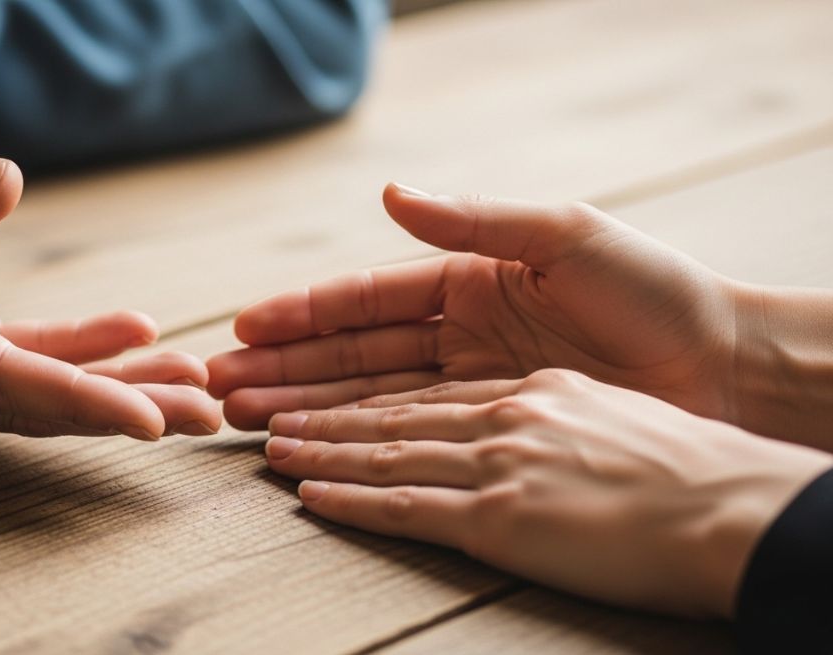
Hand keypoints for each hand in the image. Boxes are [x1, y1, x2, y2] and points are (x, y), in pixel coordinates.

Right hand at [0, 128, 219, 439]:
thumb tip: (10, 187)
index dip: (79, 400)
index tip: (151, 421)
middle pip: (30, 405)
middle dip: (122, 410)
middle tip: (209, 411)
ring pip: (30, 396)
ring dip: (113, 392)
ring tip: (191, 386)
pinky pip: (15, 365)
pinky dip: (75, 357)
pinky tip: (132, 338)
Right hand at [208, 184, 741, 430]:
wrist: (723, 364)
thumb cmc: (652, 290)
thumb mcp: (563, 237)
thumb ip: (474, 220)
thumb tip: (391, 193)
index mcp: (469, 277)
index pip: (368, 295)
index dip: (306, 311)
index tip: (248, 326)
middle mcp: (459, 330)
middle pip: (353, 350)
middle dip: (286, 366)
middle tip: (221, 383)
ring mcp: (471, 381)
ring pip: (369, 394)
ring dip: (307, 403)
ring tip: (245, 415)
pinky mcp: (491, 425)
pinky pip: (411, 431)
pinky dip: (359, 437)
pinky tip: (311, 443)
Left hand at [260, 370, 832, 617]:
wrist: (733, 504)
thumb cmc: (688, 456)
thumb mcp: (605, 398)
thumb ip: (541, 392)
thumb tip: (510, 401)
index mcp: (527, 384)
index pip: (422, 380)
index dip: (359, 379)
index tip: (314, 379)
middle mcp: (501, 411)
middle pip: (386, 403)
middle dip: (312, 399)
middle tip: (255, 399)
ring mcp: (496, 460)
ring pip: (383, 448)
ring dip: (319, 447)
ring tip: (270, 445)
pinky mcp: (500, 516)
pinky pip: (406, 505)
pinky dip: (352, 500)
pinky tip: (311, 495)